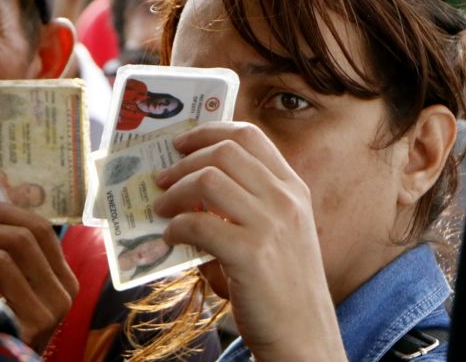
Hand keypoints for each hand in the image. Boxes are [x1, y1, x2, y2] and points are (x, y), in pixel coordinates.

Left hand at [0, 202, 78, 351]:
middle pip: (21, 239)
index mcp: (64, 278)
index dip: (6, 213)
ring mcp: (46, 314)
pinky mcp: (23, 330)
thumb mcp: (19, 288)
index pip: (41, 229)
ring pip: (1, 260)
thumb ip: (13, 258)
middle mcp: (61, 294)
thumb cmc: (5, 321)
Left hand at [153, 122, 345, 359]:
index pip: (250, 136)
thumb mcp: (277, 232)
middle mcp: (285, 199)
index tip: (182, 142)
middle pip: (224, 151)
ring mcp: (271, 224)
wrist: (304, 334)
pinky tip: (170, 238)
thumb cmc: (281, 285)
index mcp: (293, 188)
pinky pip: (198, 222)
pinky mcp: (251, 253)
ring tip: (161, 208)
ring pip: (207, 179)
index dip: (209, 132)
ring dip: (174, 192)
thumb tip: (185, 189)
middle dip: (184, 160)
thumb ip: (243, 205)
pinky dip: (175, 226)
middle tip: (162, 177)